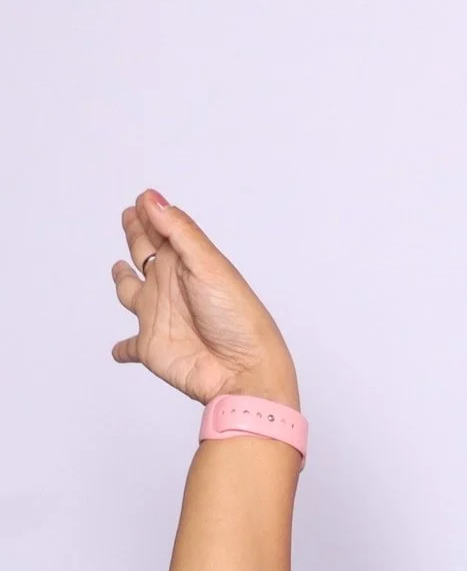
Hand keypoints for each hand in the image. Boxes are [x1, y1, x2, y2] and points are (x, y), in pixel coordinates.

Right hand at [109, 191, 297, 406]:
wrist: (244, 372)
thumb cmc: (238, 319)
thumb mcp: (209, 266)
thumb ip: (178, 232)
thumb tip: (152, 198)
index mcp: (186, 265)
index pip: (162, 233)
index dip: (151, 216)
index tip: (142, 199)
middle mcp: (170, 287)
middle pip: (146, 254)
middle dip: (137, 236)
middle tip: (129, 216)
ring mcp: (158, 317)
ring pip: (132, 293)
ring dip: (124, 282)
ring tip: (119, 269)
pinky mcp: (151, 347)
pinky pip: (129, 347)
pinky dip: (122, 348)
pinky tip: (118, 350)